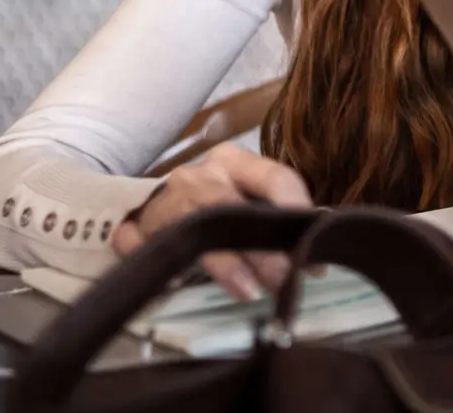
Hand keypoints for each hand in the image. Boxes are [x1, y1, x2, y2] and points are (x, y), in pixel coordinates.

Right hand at [111, 143, 313, 300]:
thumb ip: (279, 219)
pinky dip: (155, 257)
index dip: (298, 212)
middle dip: (259, 245)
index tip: (315, 255)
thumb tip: (319, 242)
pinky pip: (134, 241)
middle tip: (282, 279)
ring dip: (222, 260)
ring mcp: (162, 200)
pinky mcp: (132, 228)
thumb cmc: (219, 204)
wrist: (156, 202)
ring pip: (190, 224)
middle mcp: (198, 176)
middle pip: (229, 204)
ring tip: (247, 290)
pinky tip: (174, 281)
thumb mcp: (251, 202)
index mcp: (235, 162)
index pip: (275, 177)